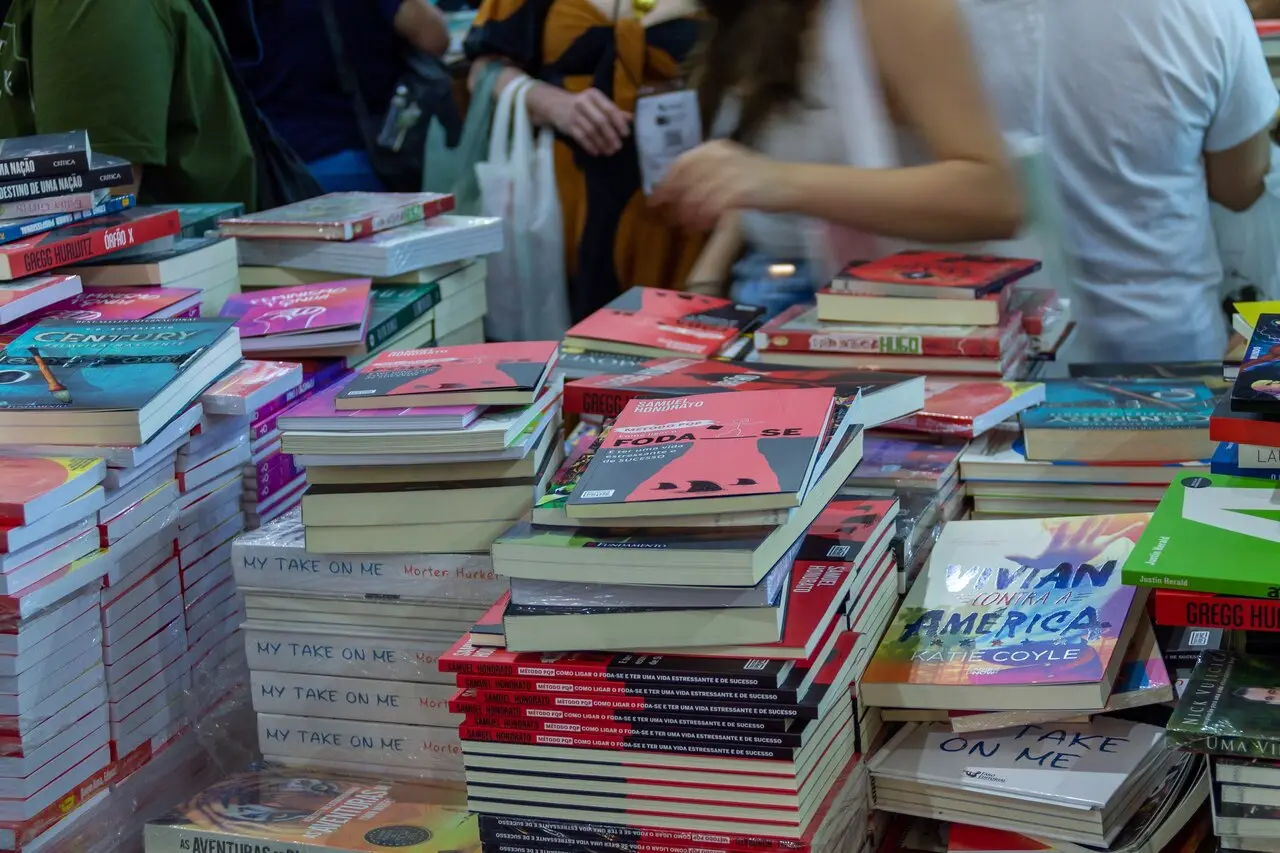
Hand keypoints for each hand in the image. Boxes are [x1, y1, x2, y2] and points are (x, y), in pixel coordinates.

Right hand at [547, 87, 631, 156]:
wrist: (555, 104)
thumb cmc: (582, 105)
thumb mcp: (596, 103)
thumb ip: (613, 110)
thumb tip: (631, 118)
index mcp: (594, 95)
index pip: (610, 109)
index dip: (619, 123)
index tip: (625, 135)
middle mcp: (584, 102)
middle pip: (601, 121)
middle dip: (611, 136)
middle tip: (617, 147)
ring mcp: (574, 114)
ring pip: (591, 131)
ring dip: (601, 143)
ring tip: (609, 152)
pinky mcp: (567, 125)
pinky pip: (581, 138)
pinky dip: (590, 146)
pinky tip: (596, 152)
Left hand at [652, 140, 783, 229]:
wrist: (790, 183)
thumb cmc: (759, 178)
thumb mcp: (729, 167)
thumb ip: (704, 174)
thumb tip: (676, 192)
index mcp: (714, 147)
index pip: (681, 163)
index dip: (666, 183)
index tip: (655, 200)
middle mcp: (720, 156)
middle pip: (685, 180)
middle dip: (674, 202)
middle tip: (669, 218)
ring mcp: (729, 172)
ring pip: (696, 196)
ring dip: (688, 214)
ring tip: (687, 227)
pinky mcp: (738, 190)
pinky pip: (711, 207)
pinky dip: (703, 218)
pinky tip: (702, 226)